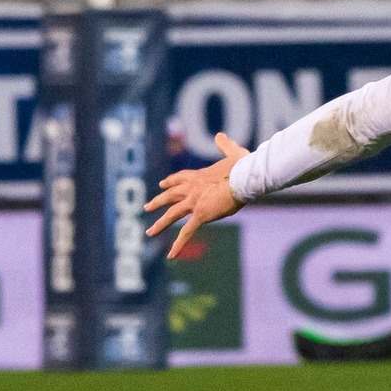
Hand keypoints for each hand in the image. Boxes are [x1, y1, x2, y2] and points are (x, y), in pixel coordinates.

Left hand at [145, 132, 248, 258]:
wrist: (244, 177)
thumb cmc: (243, 166)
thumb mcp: (234, 152)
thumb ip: (225, 145)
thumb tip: (220, 135)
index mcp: (199, 175)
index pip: (179, 179)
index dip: (170, 182)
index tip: (161, 185)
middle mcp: (192, 188)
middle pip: (170, 196)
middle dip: (157, 202)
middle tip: (146, 207)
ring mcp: (194, 202)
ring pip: (172, 215)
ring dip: (160, 224)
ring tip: (149, 232)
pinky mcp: (201, 214)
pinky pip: (187, 232)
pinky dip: (178, 244)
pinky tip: (171, 255)